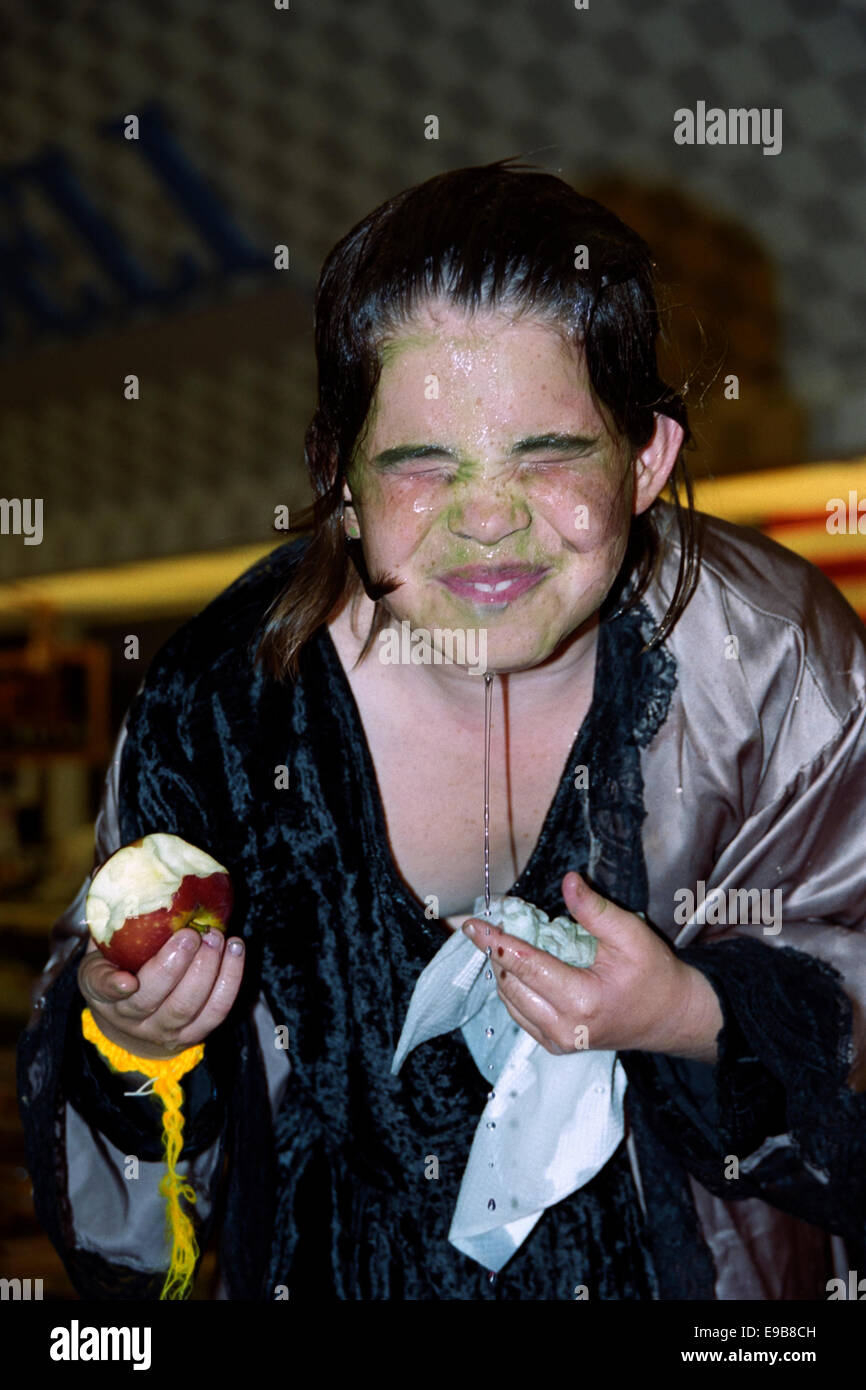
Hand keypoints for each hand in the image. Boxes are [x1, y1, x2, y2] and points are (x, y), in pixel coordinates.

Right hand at [78, 927, 244, 1060]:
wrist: (131, 1018)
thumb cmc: (119, 966)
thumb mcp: (105, 945)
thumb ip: (111, 918)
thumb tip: (112, 872)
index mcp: (101, 991)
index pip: (103, 989)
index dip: (113, 986)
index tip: (127, 979)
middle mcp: (129, 1017)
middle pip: (152, 998)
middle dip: (176, 965)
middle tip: (193, 934)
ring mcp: (161, 1030)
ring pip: (187, 1007)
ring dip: (207, 969)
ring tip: (217, 937)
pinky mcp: (192, 1035)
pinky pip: (216, 1011)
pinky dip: (230, 980)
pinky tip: (235, 950)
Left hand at [463, 872, 722, 1061]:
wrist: (671, 1017)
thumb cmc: (654, 975)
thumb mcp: (630, 935)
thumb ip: (594, 910)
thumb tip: (567, 881)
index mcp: (581, 1000)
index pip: (524, 965)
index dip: (495, 941)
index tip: (472, 925)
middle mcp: (563, 1027)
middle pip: (510, 985)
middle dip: (497, 954)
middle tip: (492, 927)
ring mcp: (558, 1041)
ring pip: (510, 1002)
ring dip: (503, 972)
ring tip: (505, 944)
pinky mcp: (557, 1046)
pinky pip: (521, 1015)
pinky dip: (514, 990)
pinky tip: (520, 969)